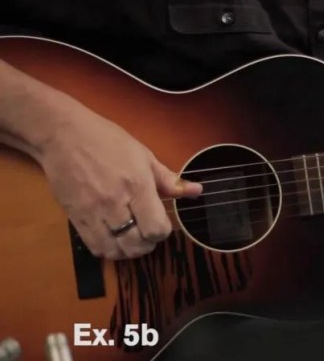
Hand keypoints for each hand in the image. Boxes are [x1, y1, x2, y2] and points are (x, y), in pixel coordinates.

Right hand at [39, 106, 202, 259]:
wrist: (63, 136)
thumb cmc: (107, 141)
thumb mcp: (144, 156)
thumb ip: (169, 180)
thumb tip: (197, 191)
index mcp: (136, 185)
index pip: (156, 228)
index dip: (163, 231)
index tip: (162, 222)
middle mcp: (114, 203)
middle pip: (137, 245)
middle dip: (148, 243)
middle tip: (148, 231)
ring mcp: (92, 212)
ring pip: (116, 251)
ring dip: (129, 250)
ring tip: (133, 237)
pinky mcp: (75, 218)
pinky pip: (95, 248)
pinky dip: (110, 250)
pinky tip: (115, 238)